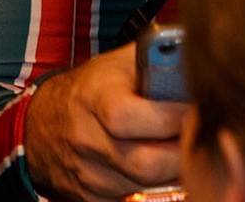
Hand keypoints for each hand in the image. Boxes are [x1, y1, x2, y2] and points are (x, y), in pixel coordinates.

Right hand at [23, 44, 185, 201]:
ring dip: (174, 170)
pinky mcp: (92, 198)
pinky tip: (163, 165)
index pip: (127, 116)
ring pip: (147, 186)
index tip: (195, 109)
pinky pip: (136, 198)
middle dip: (183, 152)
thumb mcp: (120, 62)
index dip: (169, 116)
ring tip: (183, 146)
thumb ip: (159, 58)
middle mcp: (87, 140)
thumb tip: (199, 58)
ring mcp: (88, 175)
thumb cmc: (94, 87)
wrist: (44, 124)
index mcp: (94, 98)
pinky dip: (156, 186)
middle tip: (200, 136)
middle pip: (146, 164)